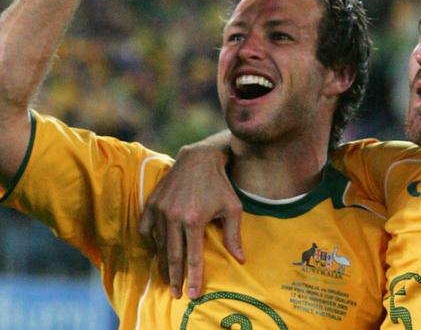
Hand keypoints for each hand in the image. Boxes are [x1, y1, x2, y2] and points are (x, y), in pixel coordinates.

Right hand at [138, 133, 242, 299]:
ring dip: (163, 263)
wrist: (200, 159)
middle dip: (175, 278)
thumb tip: (240, 260)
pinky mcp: (152, 202)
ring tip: (167, 276)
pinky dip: (150, 241)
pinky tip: (157, 249)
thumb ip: (234, 235)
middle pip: (173, 256)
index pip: (193, 257)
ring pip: (159, 244)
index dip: (194, 277)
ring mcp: (160, 209)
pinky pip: (146, 228)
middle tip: (177, 294)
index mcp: (194, 220)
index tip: (194, 294)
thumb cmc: (220, 185)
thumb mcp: (233, 208)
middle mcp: (174, 217)